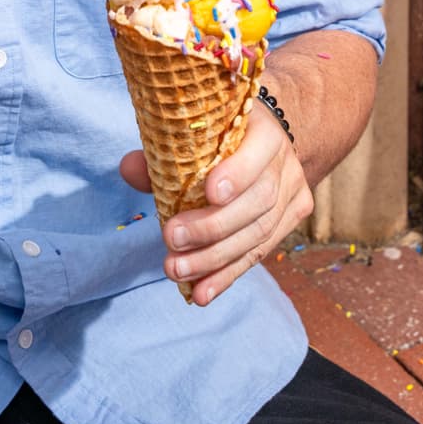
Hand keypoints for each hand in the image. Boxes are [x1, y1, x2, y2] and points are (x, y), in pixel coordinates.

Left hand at [120, 103, 312, 304]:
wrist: (260, 142)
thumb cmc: (218, 135)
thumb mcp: (195, 134)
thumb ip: (164, 152)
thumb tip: (129, 169)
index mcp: (264, 130)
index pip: (257, 153)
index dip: (237, 174)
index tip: (209, 193)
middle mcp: (285, 162)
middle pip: (257, 202)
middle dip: (212, 227)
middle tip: (172, 240)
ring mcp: (293, 194)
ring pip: (258, 234)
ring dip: (214, 260)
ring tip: (177, 271)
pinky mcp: (291, 220)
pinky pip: (258, 254)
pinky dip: (226, 275)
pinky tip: (201, 293)